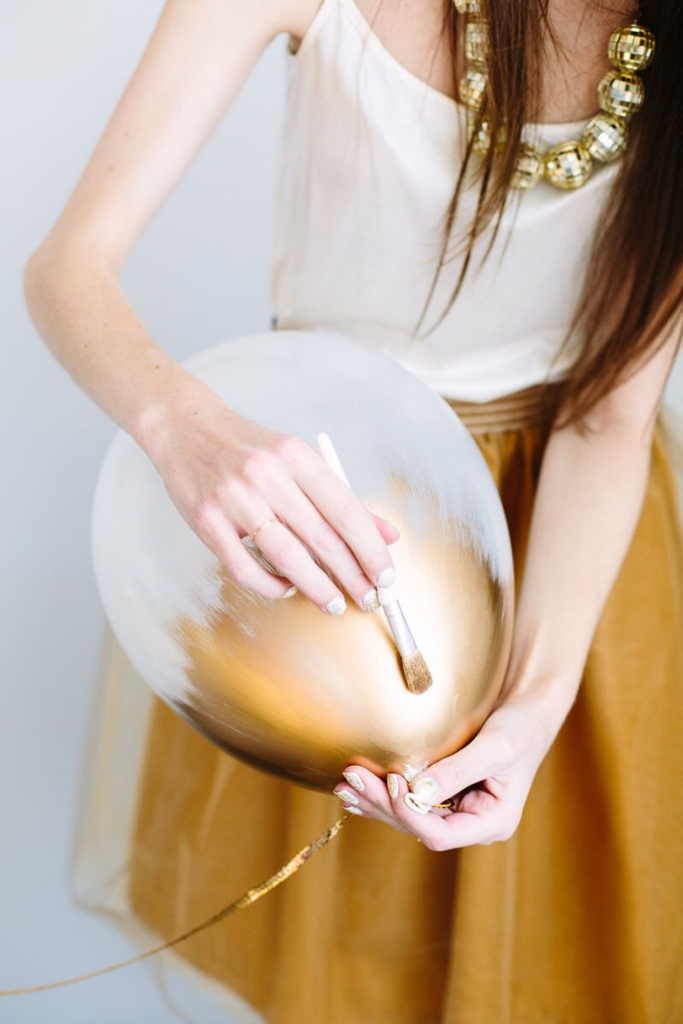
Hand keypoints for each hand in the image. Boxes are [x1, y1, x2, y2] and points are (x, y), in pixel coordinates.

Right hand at [142, 387, 399, 613]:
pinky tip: (287, 589)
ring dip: (316, 588)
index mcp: (296, 455)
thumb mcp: (298, 461)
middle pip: (321, 538)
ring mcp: (233, 498)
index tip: (386, 576)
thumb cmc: (249, 448)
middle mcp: (266, 474)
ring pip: (286, 557)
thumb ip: (341, 499)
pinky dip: (270, 585)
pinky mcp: (206, 521)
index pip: (345, 511)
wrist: (186, 428)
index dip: (370, 550)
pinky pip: (244, 568)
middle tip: (369, 599)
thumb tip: (386, 536)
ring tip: (334, 604)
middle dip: (351, 576)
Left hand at [333, 692, 559, 849]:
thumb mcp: (496, 747)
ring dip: (376, 800)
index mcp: (492, 823)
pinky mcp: (444, 797)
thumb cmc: (519, 728)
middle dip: (383, 804)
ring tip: (345, 784)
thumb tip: (416, 792)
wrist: (528, 713)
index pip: (440, 834)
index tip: (392, 780)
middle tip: (352, 778)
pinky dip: (384, 794)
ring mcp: (457, 813)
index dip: (410, 812)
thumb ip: (459, 770)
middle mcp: (472, 825)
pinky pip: (409, 802)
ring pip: (408, 816)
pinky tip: (357, 789)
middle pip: (417, 826)